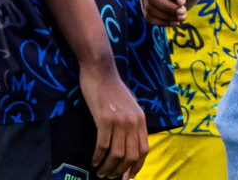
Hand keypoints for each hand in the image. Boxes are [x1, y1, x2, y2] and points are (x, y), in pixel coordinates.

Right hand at [78, 61, 148, 178]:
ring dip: (108, 168)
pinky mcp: (105, 119)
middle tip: (110, 177)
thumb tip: (128, 143)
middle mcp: (133, 122)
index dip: (136, 167)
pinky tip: (93, 161)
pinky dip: (98, 157)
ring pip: (116, 154)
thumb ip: (131, 122)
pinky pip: (103, 146)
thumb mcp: (128, 105)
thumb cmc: (111, 87)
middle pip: (131, 156)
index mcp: (141, 119)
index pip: (144, 150)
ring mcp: (120, 121)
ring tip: (100, 173)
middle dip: (120, 171)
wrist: (100, 69)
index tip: (127, 177)